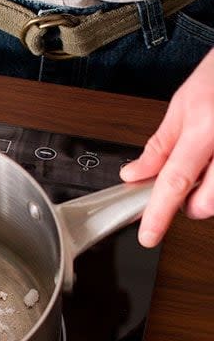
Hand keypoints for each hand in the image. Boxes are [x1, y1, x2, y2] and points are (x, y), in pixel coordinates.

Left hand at [120, 47, 213, 246]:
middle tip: (185, 185)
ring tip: (207, 165)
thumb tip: (134, 175)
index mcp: (207, 127)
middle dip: (190, 205)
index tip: (148, 236)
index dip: (159, 213)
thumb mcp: (184, 104)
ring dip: (209, 194)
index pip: (176, 181)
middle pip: (207, 203)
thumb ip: (159, 145)